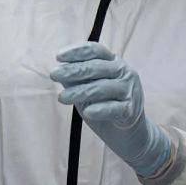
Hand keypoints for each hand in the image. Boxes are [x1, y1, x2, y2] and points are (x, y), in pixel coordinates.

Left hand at [51, 42, 170, 176]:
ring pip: (101, 87)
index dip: (77, 51)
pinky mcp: (131, 110)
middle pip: (96, 67)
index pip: (95, 50)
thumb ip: (77, 79)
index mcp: (114, 62)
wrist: (129, 133)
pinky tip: (87, 112)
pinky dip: (100, 109)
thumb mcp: (88, 90)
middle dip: (72, 70)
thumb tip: (59, 70)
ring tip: (62, 98)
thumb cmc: (105, 106)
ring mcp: (130, 90)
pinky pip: (113, 108)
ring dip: (79, 92)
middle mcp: (124, 72)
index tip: (59, 57)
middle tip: (54, 75)